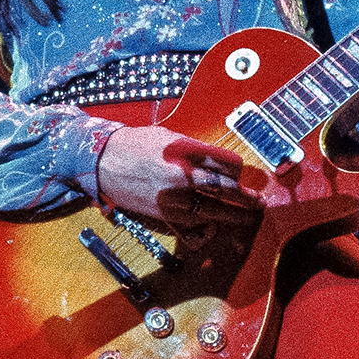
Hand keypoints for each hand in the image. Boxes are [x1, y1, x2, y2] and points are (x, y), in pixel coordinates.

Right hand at [95, 124, 258, 233]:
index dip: (238, 172)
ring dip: (233, 215)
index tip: (240, 175)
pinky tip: (213, 221)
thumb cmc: (133, 144)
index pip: (227, 166)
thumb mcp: (167, 136)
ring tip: (246, 216)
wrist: (99, 162)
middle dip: (246, 198)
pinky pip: (192, 222)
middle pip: (226, 190)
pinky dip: (206, 222)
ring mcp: (172, 197)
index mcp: (185, 152)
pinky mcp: (162, 213)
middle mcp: (181, 175)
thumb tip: (217, 162)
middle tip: (259, 203)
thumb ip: (194, 149)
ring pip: (213, 210)